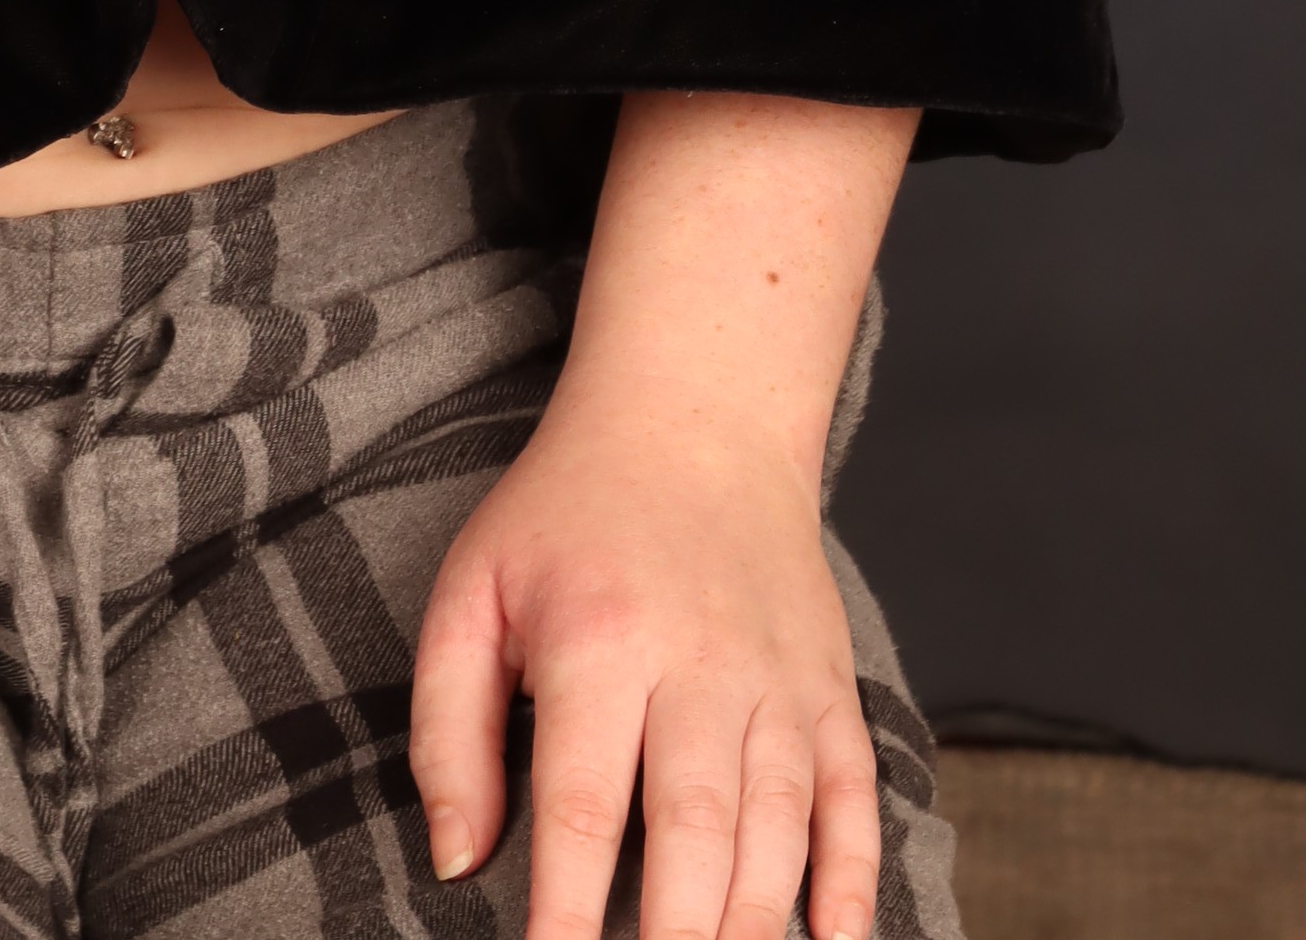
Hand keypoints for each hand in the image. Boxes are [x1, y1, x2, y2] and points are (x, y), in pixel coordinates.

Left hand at [412, 386, 879, 939]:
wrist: (695, 416)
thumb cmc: (566, 514)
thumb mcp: (472, 591)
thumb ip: (449, 730)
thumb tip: (459, 863)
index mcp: (599, 641)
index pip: (582, 808)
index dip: (566, 916)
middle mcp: (700, 664)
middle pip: (694, 833)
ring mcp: (779, 679)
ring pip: (778, 831)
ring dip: (747, 925)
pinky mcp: (831, 688)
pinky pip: (856, 800)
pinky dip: (853, 884)